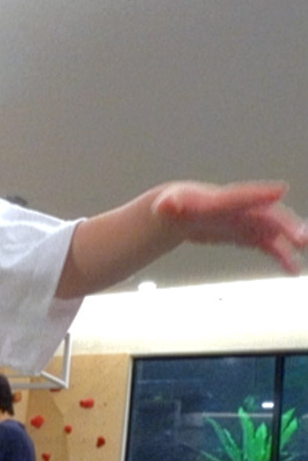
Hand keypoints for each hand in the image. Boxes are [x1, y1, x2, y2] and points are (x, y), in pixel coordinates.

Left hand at [153, 181, 307, 273]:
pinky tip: (292, 269)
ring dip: (289, 244)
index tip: (281, 190)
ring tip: (298, 259)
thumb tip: (165, 206)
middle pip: (269, 215)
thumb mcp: (168, 204)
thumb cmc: (176, 204)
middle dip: (286, 226)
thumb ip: (169, 205)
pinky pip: (269, 245)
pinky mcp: (248, 234)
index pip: (243, 196)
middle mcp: (243, 208)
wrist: (180, 211)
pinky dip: (281, 256)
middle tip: (301, 238)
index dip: (260, 194)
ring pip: (274, 232)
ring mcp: (248, 221)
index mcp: (224, 199)